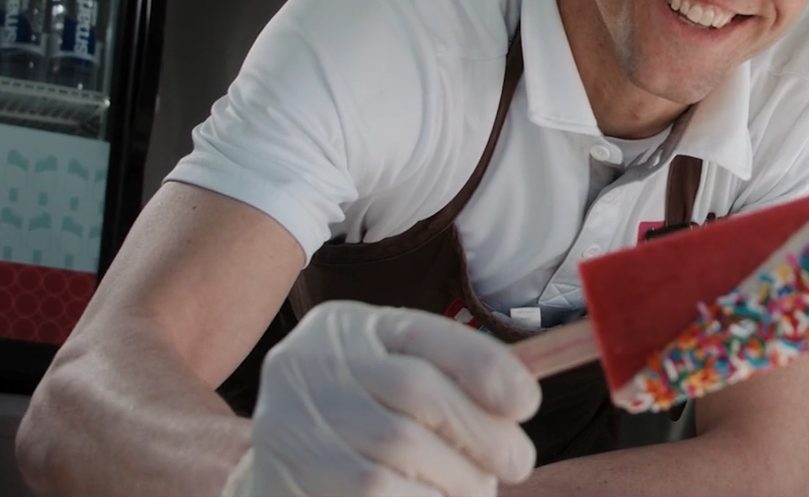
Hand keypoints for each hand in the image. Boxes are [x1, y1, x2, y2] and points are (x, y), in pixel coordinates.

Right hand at [223, 300, 542, 496]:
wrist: (284, 458)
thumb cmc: (362, 416)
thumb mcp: (399, 376)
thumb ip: (452, 381)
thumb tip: (519, 401)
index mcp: (353, 328)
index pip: (426, 334)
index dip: (486, 367)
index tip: (527, 403)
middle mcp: (315, 363)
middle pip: (415, 390)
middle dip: (482, 432)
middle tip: (516, 462)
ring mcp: (292, 419)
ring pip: (396, 448)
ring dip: (456, 478)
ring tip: (477, 490)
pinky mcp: (282, 475)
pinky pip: (373, 491)